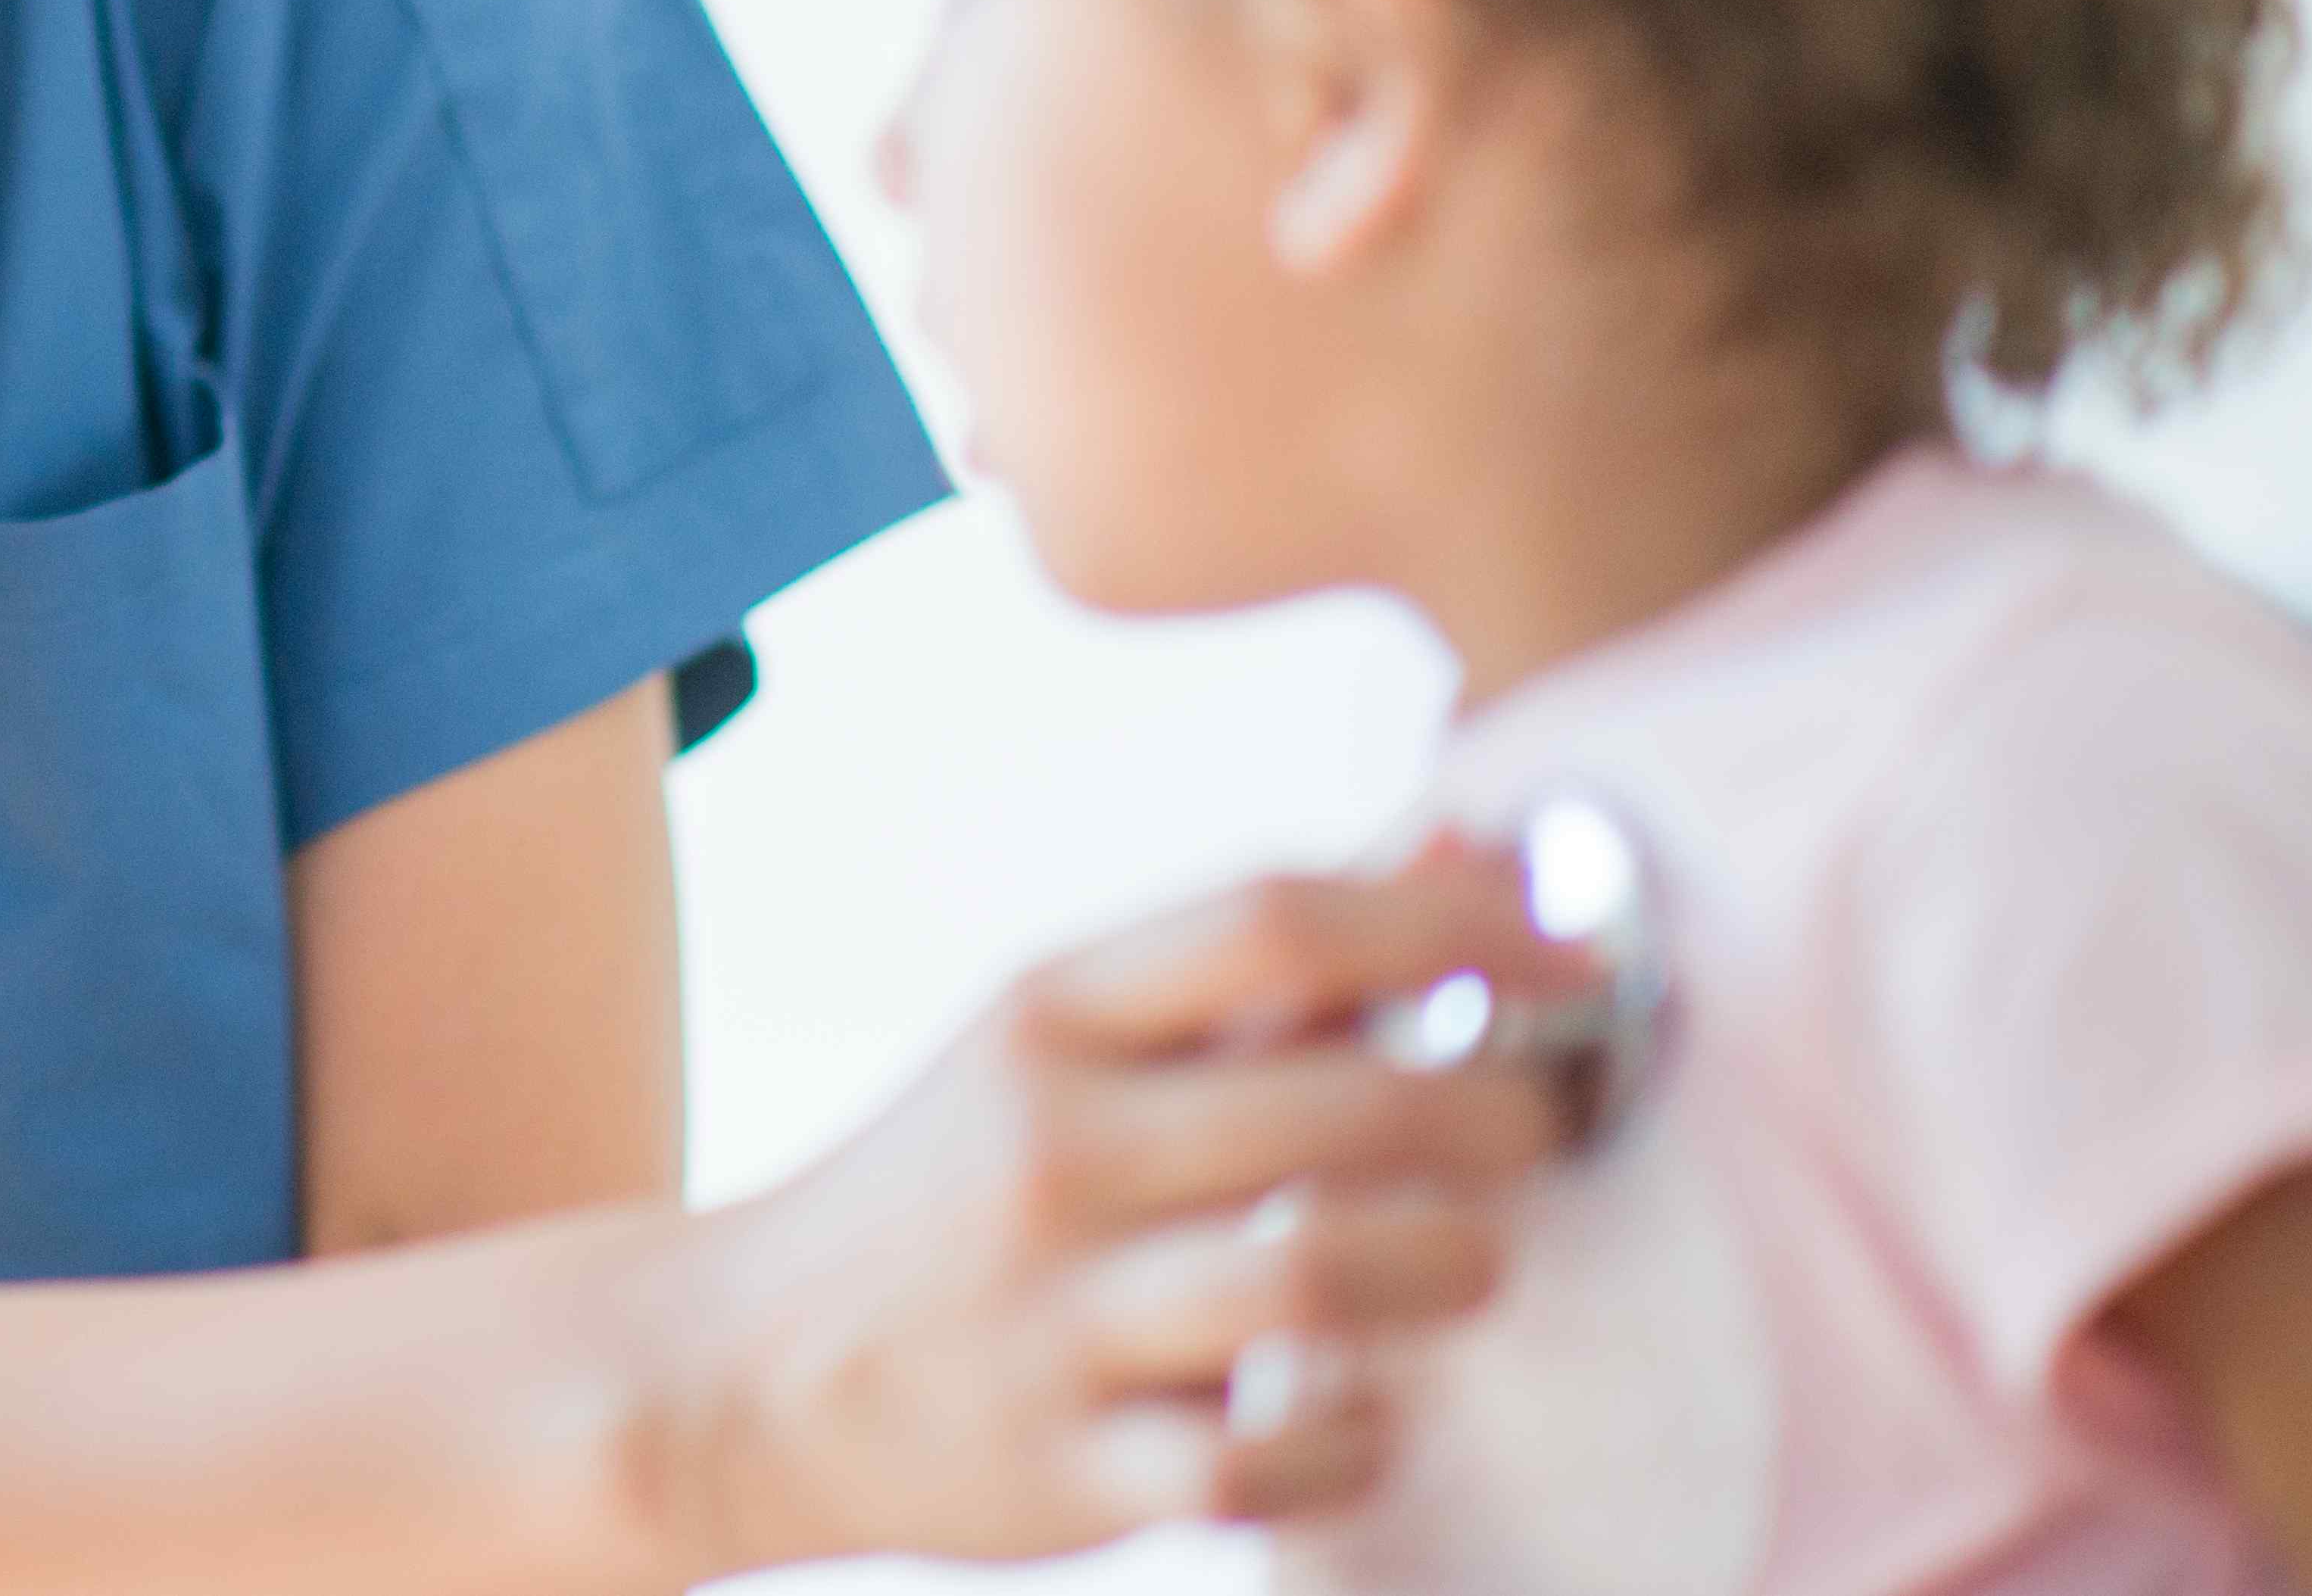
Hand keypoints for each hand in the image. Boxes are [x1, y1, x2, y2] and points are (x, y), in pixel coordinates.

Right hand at [643, 837, 1580, 1576]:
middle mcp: (1049, 1147)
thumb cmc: (953, 1183)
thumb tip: (1458, 841)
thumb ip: (1259, 960)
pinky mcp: (1065, 1471)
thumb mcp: (1058, 1036)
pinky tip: (1361, 1414)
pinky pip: (1266, 1462)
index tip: (1574, 942)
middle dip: (1496, 1111)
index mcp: (1050, 1015)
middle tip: (1531, 1131)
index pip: (1276, 915)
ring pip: (1323, 1274)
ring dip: (1450, 1268)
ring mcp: (1053, 1315)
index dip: (1457, 916)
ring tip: (1465, 1266)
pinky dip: (1355, 1440)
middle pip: (1341, 1100)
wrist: (737, 1367)